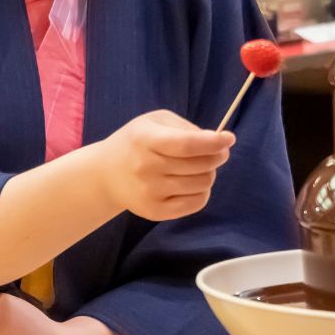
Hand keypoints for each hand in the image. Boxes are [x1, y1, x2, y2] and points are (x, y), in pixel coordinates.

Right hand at [94, 110, 234, 220]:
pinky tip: (193, 184)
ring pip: (202, 184)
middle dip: (217, 156)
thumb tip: (217, 143)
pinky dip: (202, 192)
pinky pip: (196, 204)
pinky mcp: (154, 211)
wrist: (106, 174)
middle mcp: (145, 167)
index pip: (188, 145)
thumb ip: (186, 129)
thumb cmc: (137, 142)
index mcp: (145, 140)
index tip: (229, 139)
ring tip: (199, 168)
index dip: (214, 142)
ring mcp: (149, 192)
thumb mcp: (155, 122)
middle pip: (200, 165)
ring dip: (209, 173)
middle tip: (217, 152)